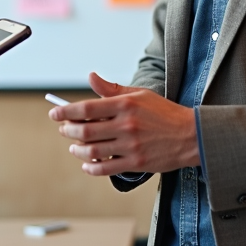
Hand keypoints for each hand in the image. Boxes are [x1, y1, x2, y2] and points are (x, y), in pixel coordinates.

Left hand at [49, 72, 200, 176]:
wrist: (191, 135)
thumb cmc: (163, 112)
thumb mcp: (139, 95)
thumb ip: (112, 89)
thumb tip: (91, 77)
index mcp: (125, 104)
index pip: (87, 108)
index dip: (66, 111)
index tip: (55, 114)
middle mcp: (126, 125)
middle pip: (86, 130)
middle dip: (68, 131)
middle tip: (63, 130)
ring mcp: (131, 145)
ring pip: (93, 150)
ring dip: (77, 150)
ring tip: (73, 147)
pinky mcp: (136, 163)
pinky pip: (106, 168)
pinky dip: (91, 167)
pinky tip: (86, 164)